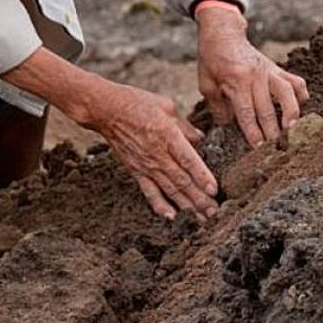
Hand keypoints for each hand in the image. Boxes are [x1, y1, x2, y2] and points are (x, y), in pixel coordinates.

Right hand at [0, 48, 215, 219]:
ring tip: (202, 219)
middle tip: (215, 213)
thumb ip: (185, 126)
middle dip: (200, 199)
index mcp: (167, 135)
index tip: (215, 190)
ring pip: (170, 190)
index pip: (188, 160)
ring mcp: (146, 165)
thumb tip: (201, 139)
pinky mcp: (136, 171)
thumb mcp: (166, 106)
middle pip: (182, 181)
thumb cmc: (137, 103)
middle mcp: (157, 154)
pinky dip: (160, 206)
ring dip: (187, 206)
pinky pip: (149, 192)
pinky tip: (172, 217)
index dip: (202, 176)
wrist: (106, 110)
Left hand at [195, 5, 308, 147]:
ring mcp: (269, 71)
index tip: (258, 148)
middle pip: (267, 108)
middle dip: (272, 131)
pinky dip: (301, 95)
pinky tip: (301, 108)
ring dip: (292, 113)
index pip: (246, 112)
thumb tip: (228, 126)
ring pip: (287, 92)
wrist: (223, 33)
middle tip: (276, 149)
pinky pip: (295, 81)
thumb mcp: (206, 83)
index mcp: (236, 81)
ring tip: (293, 130)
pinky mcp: (277, 68)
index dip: (253, 132)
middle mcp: (256, 76)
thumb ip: (217, 106)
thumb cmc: (212, 60)